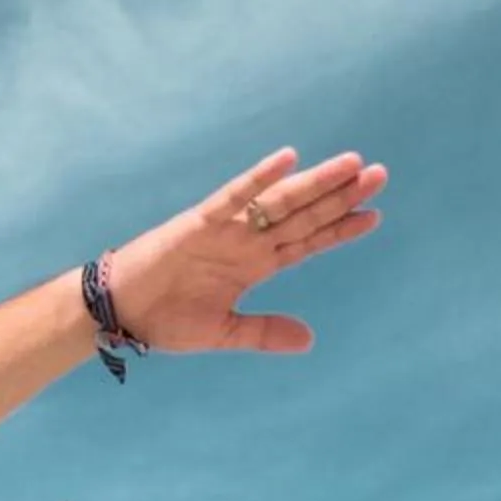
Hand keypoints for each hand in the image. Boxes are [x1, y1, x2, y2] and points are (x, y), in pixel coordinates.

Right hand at [99, 148, 386, 356]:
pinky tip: (288, 160)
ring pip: (280, 201)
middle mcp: (246, 241)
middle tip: (380, 175)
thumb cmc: (164, 320)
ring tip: (352, 165)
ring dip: (315, 183)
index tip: (374, 215)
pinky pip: (234, 196)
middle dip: (340, 196)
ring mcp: (226, 229)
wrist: (119, 312)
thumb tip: (309, 340)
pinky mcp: (199, 222)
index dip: (339, 228)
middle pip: (303, 214)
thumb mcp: (222, 332)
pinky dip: (259, 179)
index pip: (306, 242)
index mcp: (253, 266)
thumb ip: (264, 333)